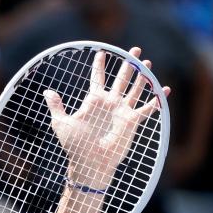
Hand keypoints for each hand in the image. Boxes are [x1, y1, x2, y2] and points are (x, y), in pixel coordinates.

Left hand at [43, 46, 170, 189]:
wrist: (90, 163)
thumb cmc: (75, 145)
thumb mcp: (61, 124)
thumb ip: (56, 107)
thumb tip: (46, 92)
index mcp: (94, 101)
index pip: (98, 78)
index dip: (100, 65)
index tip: (101, 52)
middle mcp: (110, 103)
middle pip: (121, 78)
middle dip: (128, 63)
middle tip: (134, 49)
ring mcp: (122, 111)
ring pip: (135, 89)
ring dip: (142, 76)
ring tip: (147, 62)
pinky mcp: (132, 121)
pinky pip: (148, 108)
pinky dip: (157, 99)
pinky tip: (165, 89)